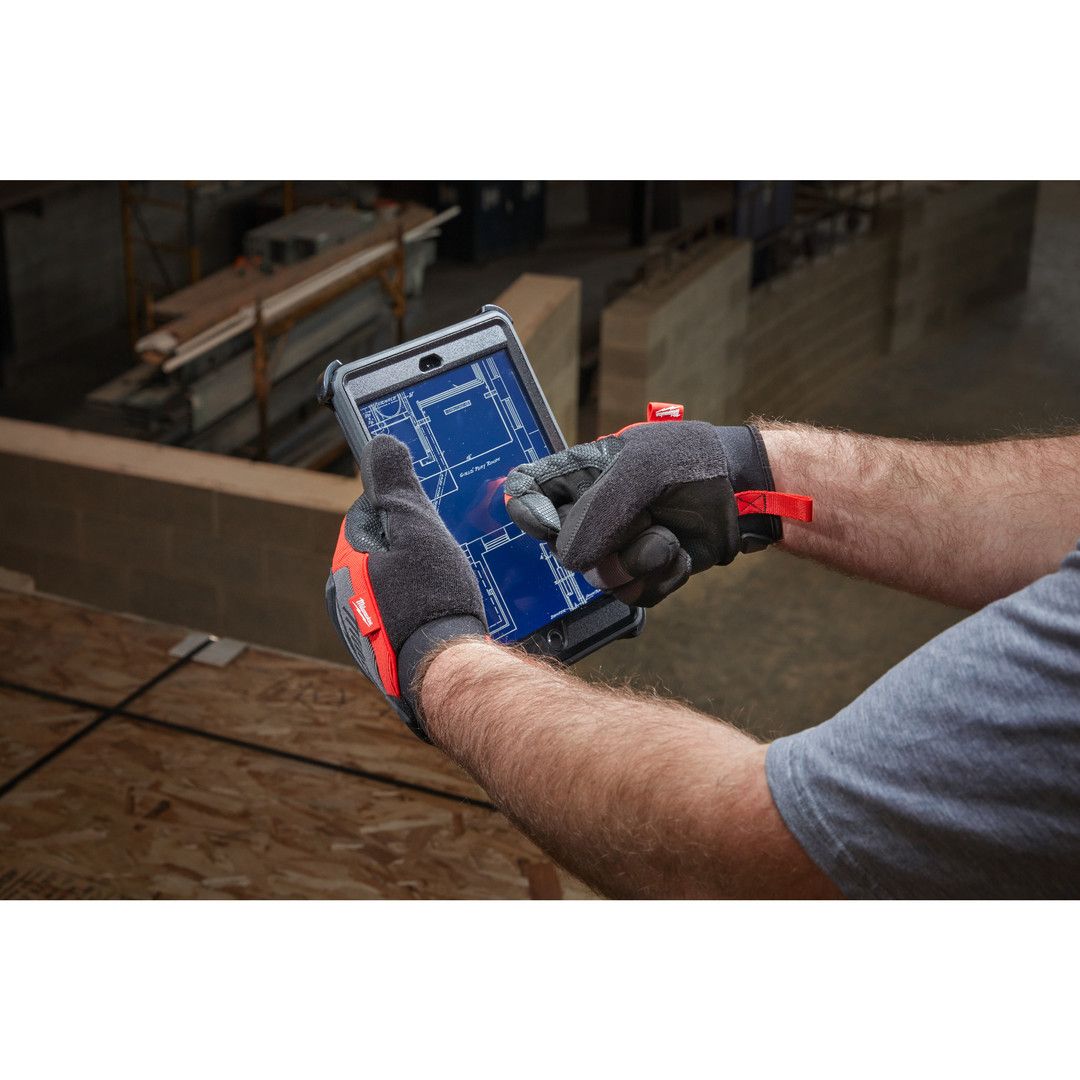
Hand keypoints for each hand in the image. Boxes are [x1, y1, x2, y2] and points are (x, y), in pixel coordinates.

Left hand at [325, 435, 486, 738]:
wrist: (442, 671)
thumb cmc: (431, 599)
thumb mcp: (418, 530)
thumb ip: (396, 488)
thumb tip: (379, 442)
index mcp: (344, 562)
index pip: (371, 516)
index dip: (405, 514)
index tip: (432, 523)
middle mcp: (340, 597)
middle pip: (381, 553)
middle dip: (410, 551)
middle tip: (443, 559)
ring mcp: (356, 630)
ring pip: (389, 586)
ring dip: (413, 582)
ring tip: (445, 589)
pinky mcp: (376, 654)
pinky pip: (395, 617)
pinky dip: (415, 611)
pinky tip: (438, 617)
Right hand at [504, 416, 808, 606]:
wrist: (744, 491)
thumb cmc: (692, 462)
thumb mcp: (642, 469)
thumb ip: (599, 509)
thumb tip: (569, 559)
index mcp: (576, 476)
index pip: (524, 493)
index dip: (526, 513)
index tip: (550, 525)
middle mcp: (587, 515)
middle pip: (563, 550)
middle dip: (608, 543)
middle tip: (642, 517)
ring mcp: (613, 548)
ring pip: (601, 580)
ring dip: (643, 561)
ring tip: (668, 534)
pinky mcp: (642, 574)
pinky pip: (634, 596)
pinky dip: (663, 576)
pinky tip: (680, 552)